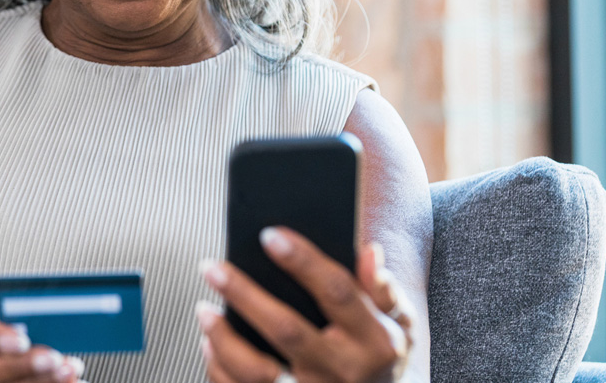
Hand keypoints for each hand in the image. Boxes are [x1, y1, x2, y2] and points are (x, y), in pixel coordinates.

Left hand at [196, 229, 413, 382]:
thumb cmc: (382, 361)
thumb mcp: (401, 326)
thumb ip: (385, 291)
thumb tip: (369, 251)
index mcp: (373, 341)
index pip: (337, 292)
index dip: (303, 261)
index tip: (270, 235)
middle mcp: (342, 371)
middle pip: (287, 330)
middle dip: (244, 294)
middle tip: (213, 267)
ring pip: (258, 372)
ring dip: (224, 339)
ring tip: (204, 309)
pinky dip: (220, 370)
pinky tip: (209, 344)